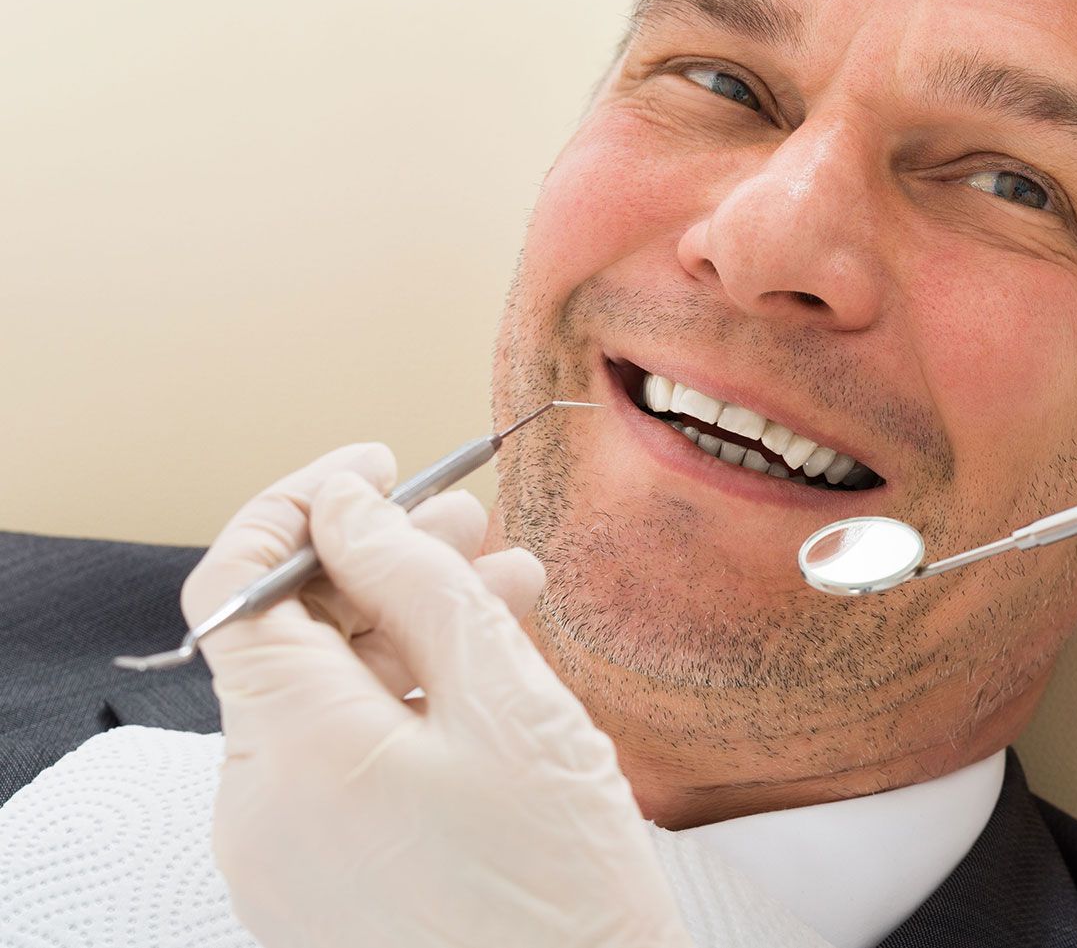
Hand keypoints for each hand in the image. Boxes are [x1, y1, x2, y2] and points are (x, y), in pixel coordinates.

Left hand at [181, 445, 690, 947]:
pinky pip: (339, 760)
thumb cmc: (561, 884)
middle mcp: (259, 805)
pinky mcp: (317, 881)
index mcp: (295, 752)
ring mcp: (282, 852)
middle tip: (472, 520)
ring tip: (507, 591)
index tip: (381, 468)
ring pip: (322, 698)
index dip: (303, 505)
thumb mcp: (509, 701)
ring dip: (403, 630)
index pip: (237, 585)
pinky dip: (402, 703)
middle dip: (375, 562)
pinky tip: (486, 677)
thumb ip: (418, 582)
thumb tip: (349, 502)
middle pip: (286, 639)